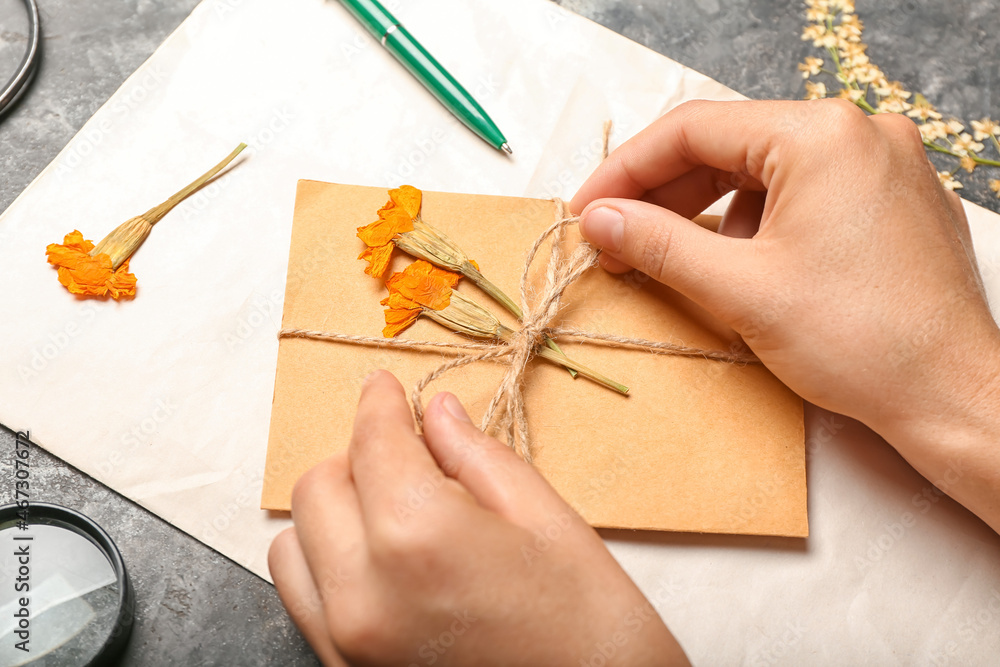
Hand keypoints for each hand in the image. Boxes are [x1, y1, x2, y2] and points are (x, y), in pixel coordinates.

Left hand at [268, 371, 687, 665]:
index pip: (372, 442)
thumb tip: (435, 414)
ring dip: (334, 511)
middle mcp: (363, 593)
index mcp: (417, 537)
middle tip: (407, 452)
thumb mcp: (546, 521)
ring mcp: (345, 641)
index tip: (384, 387)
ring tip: (392, 508)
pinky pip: (303, 597)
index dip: (379, 403)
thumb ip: (475, 458)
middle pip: (319, 486)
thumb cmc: (591, 626)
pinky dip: (327, 561)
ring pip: (294, 542)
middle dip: (359, 457)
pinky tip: (380, 556)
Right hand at [571, 99, 999, 531]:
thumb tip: (599, 219)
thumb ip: (658, 243)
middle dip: (664, 195)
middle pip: (728, 147)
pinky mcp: (891, 200)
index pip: (693, 130)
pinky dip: (754, 222)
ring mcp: (882, 164)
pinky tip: (732, 263)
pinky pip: (802, 193)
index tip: (585, 210)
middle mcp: (857, 132)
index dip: (626, 171)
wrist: (952, 397)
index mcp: (820, 135)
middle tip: (614, 239)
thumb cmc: (860, 342)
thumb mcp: (740, 290)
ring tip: (668, 258)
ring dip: (706, 211)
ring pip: (763, 172)